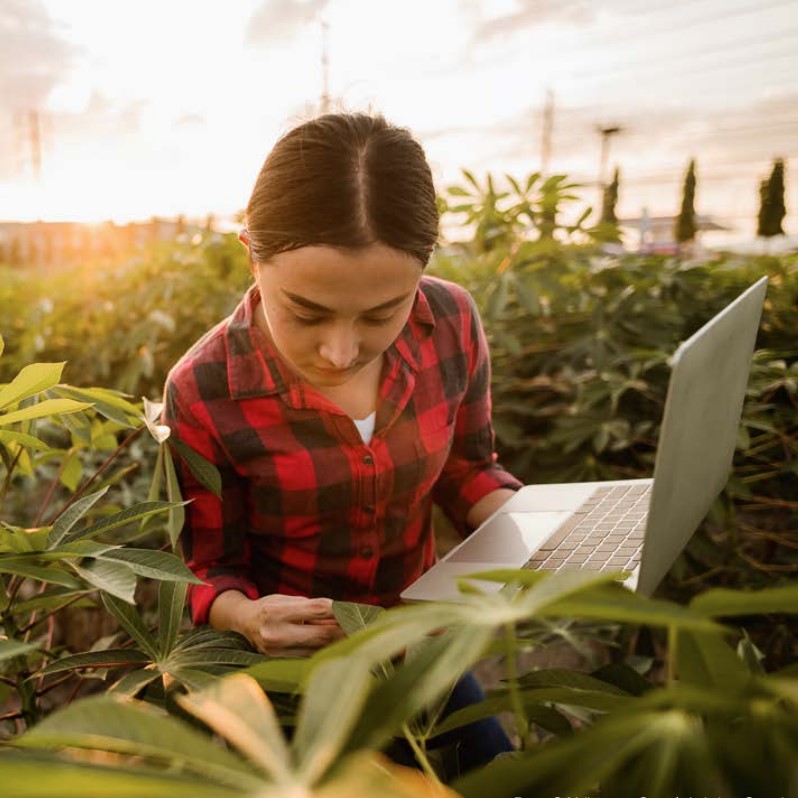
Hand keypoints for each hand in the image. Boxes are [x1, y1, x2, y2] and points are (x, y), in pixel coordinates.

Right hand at [211, 591, 344, 656]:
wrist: (242, 624)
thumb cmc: (269, 607)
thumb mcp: (287, 600)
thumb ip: (312, 608)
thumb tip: (342, 615)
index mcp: (277, 611)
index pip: (318, 609)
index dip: (339, 610)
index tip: (355, 611)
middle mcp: (275, 634)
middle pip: (321, 634)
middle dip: (344, 631)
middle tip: (362, 628)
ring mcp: (276, 652)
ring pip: (318, 649)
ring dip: (338, 644)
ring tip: (354, 638)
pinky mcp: (279, 663)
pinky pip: (309, 658)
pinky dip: (324, 652)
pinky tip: (336, 647)